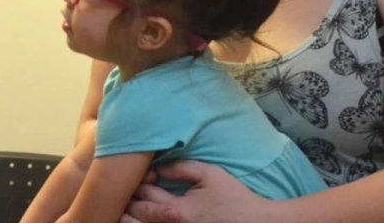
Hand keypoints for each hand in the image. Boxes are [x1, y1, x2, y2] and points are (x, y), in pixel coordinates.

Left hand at [123, 161, 268, 222]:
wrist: (256, 222)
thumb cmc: (234, 198)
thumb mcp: (209, 175)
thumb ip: (181, 168)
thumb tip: (157, 166)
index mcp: (177, 210)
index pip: (146, 193)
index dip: (139, 180)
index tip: (144, 173)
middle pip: (138, 213)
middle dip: (129, 198)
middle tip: (128, 186)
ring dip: (131, 215)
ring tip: (127, 204)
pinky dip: (145, 222)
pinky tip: (141, 215)